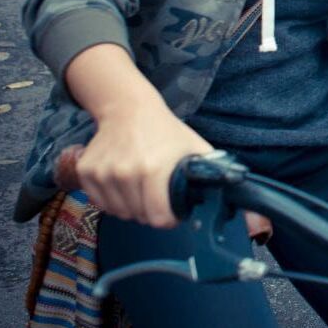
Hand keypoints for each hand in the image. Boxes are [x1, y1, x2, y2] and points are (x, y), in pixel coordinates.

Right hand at [76, 98, 213, 228]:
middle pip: (139, 217)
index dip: (170, 218)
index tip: (173, 210)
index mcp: (154, 169)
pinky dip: (112, 199)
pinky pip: (99, 203)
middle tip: (157, 193)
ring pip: (118, 212)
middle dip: (151, 211)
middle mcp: (126, 173)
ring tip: (141, 185)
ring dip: (131, 206)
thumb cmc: (166, 132)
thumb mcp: (196, 149)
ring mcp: (102, 173)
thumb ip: (216, 177)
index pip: (159, 218)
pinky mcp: (86, 172)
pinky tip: (123, 181)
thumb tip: (242, 209)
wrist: (128, 108)